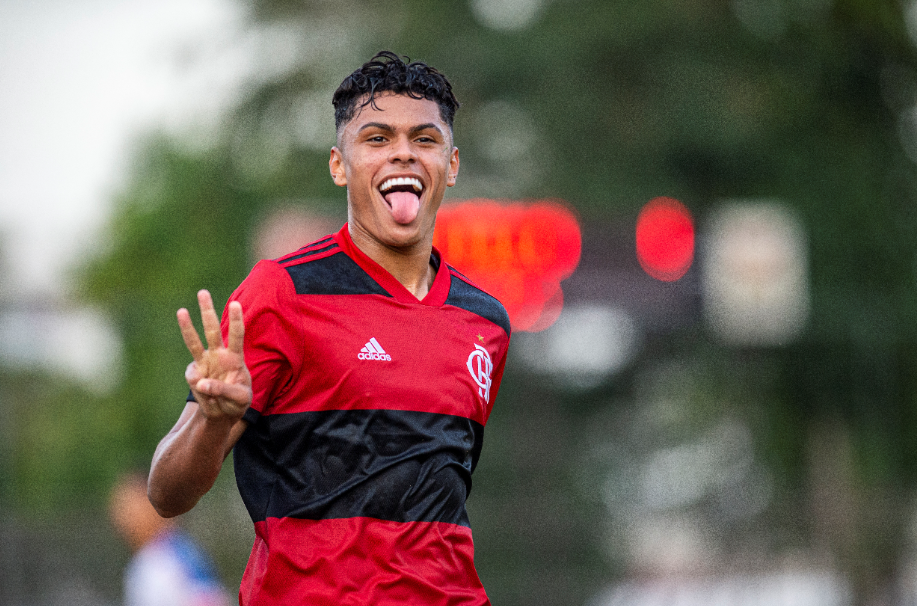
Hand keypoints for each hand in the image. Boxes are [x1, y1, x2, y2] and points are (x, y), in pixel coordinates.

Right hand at [177, 290, 251, 422]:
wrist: (223, 414)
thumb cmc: (237, 402)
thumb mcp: (239, 399)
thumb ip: (224, 390)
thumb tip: (200, 382)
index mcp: (235, 358)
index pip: (237, 335)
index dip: (236, 320)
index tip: (236, 304)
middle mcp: (219, 356)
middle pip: (212, 330)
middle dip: (207, 311)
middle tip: (202, 292)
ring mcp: (204, 364)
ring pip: (194, 342)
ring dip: (187, 326)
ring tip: (181, 311)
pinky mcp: (193, 375)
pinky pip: (194, 378)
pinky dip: (201, 389)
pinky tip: (210, 398)